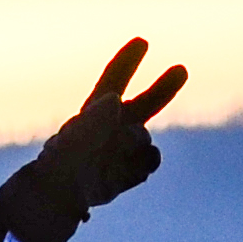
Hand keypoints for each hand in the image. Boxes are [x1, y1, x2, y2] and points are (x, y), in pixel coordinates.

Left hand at [0, 35, 188, 241]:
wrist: (61, 199)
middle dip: (163, 88)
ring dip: (133, 147)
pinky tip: (121, 174)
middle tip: (182, 69)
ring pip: (145, 139)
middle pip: (145, 103)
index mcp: (96, 111)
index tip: (142, 42)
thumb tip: (113, 99)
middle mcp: (114, 126)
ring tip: (109, 161)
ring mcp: (125, 147)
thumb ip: (94, 117)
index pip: (114, 80)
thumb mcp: (75, 139)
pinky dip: (140, 167)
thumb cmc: (62, 166)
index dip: (128, 62)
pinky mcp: (133, 168)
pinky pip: (150, 161)